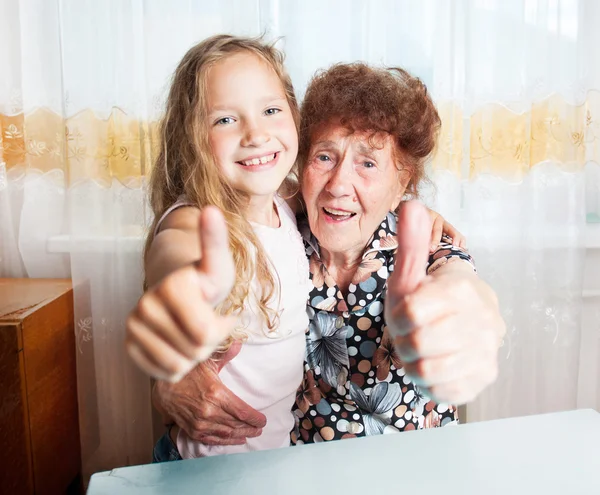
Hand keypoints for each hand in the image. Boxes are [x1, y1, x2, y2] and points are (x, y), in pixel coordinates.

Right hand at [126, 206, 235, 380]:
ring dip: (195, 354)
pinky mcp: (129, 345)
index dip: (223, 329)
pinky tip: (179, 343)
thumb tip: (211, 210)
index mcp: (171, 288)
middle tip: (205, 322)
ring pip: (180, 366)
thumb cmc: (203, 279)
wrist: (177, 289)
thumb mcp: (217, 263)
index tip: (222, 312)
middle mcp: (145, 306)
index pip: (206, 335)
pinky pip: (164, 373)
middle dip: (209, 342)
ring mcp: (133, 326)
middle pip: (195, 351)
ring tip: (192, 331)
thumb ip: (215, 240)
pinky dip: (178, 364)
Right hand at [153, 340, 266, 445]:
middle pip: (237, 424)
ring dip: (241, 435)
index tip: (263, 420)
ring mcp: (200, 422)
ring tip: (251, 434)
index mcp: (216, 393)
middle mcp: (209, 410)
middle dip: (251, 428)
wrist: (163, 386)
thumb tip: (238, 343)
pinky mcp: (192, 429)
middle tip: (259, 429)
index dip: (255, 418)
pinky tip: (235, 440)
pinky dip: (226, 442)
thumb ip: (226, 355)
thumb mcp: (207, 361)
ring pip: (227, 433)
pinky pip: (213, 439)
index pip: (243, 411)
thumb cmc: (186, 373)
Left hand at [385, 201, 504, 404]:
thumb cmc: (429, 297)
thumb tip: (411, 204)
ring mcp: (485, 352)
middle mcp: (481, 321)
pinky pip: (442, 391)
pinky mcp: (483, 378)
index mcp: (461, 290)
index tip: (404, 311)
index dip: (397, 315)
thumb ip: (411, 242)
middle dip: (403, 340)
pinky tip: (435, 364)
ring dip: (414, 363)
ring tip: (422, 348)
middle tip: (411, 333)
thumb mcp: (413, 271)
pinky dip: (429, 382)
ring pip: (426, 371)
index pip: (409, 312)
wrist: (462, 324)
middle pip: (416, 343)